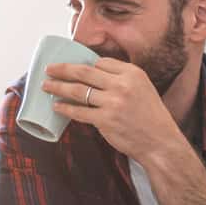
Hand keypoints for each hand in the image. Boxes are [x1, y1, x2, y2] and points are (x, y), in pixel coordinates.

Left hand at [44, 58, 182, 161]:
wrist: (160, 142)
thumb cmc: (151, 117)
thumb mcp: (143, 89)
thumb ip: (123, 80)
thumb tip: (95, 75)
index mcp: (132, 73)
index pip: (101, 62)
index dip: (85, 65)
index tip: (73, 67)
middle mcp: (122, 85)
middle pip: (84, 72)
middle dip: (63, 69)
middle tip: (49, 69)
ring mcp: (113, 102)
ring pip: (78, 90)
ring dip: (58, 87)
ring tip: (46, 86)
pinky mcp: (105, 120)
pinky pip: (79, 112)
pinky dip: (65, 108)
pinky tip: (57, 106)